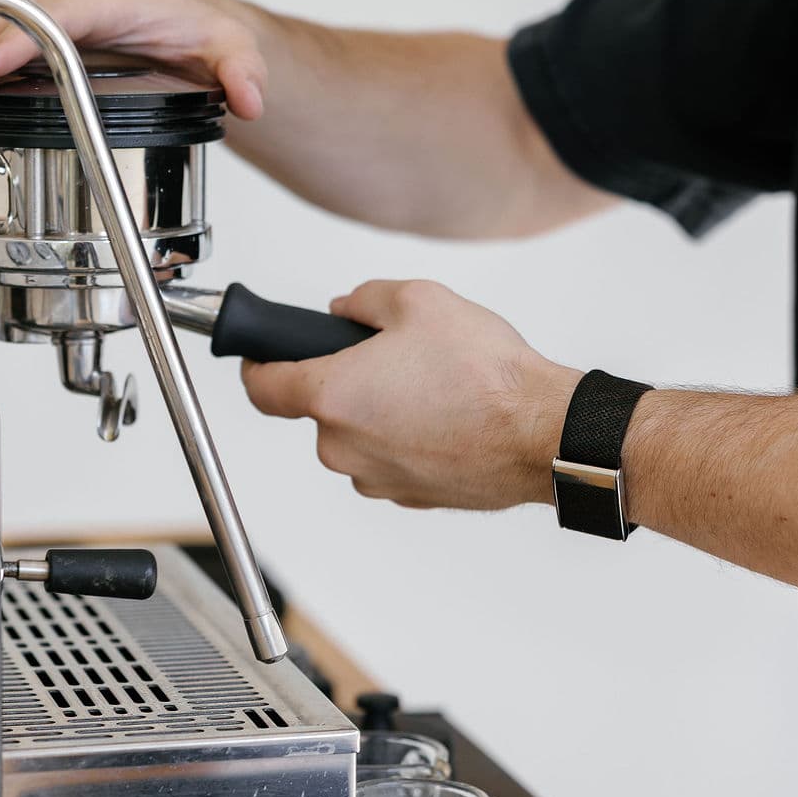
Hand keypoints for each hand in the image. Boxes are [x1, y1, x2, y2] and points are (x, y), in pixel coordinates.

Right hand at [0, 0, 269, 120]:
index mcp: (109, 4)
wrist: (191, 37)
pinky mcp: (30, 59)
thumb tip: (250, 95)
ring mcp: (42, 35)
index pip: (56, 16)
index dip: (20, 40)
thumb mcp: (231, 50)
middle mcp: (65, 12)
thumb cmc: (200, 35)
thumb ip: (241, 68)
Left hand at [240, 279, 581, 509]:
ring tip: (431, 387)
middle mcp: (343, 447)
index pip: (261, 388)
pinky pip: (390, 459)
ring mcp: (375, 479)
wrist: (542, 434)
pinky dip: (407, 438)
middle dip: (345, 380)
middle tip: (391, 357)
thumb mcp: (419, 300)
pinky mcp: (408, 497)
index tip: (260, 355)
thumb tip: (344, 308)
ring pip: (357, 436)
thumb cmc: (485, 375)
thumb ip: (364, 299)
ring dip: (379, 412)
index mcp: (332, 397)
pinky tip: (447, 417)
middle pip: (319, 410)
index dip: (255, 365)